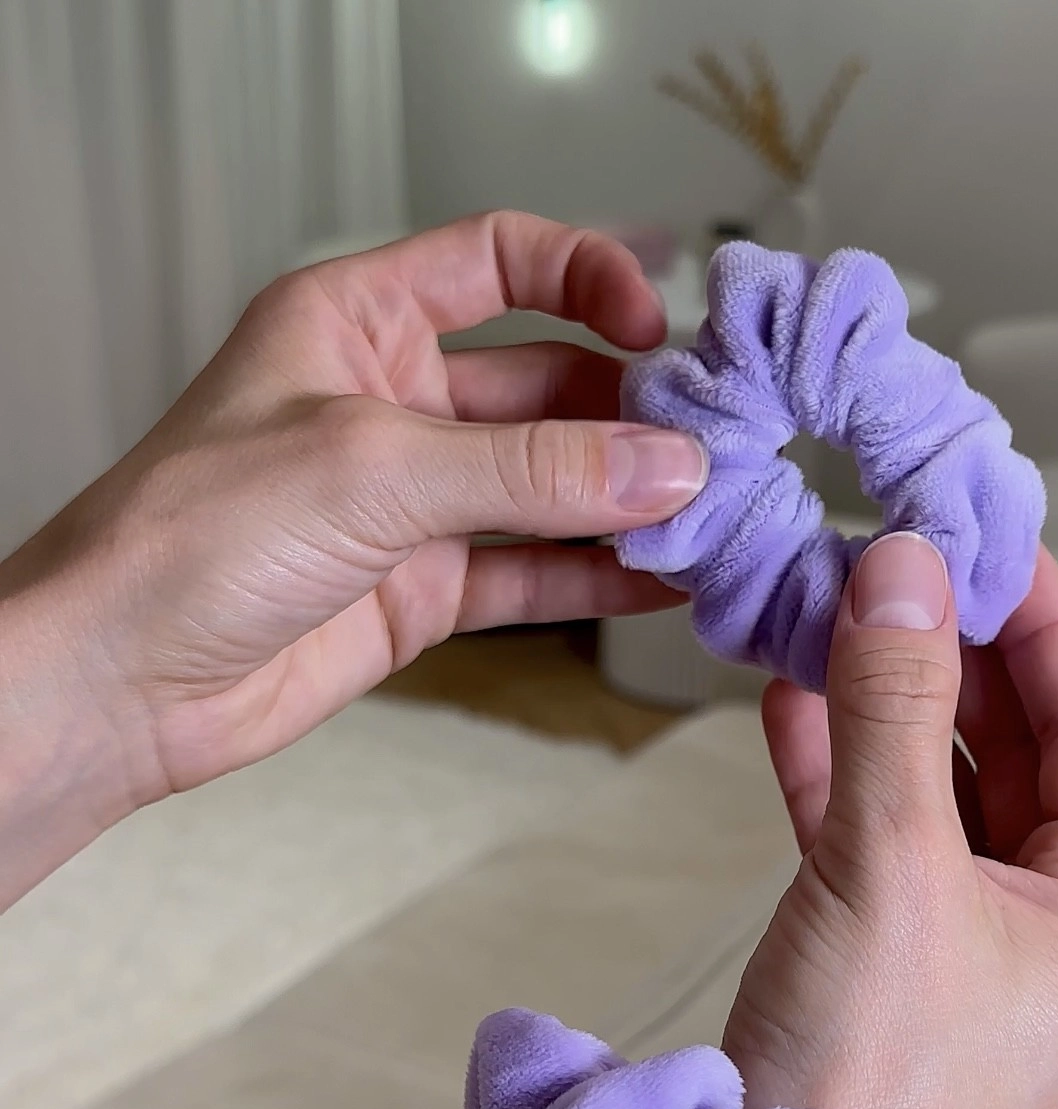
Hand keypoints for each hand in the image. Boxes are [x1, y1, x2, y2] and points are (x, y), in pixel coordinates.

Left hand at [3, 211, 704, 807]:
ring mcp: (414, 502)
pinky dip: (596, 578)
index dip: (587, 278)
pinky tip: (661, 581)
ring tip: (709, 518)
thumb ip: (529, 470)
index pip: (500, 260)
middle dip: (630, 412)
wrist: (125, 681)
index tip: (657, 330)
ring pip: (549, 486)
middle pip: (547, 382)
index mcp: (359, 319)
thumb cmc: (191, 537)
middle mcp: (393, 401)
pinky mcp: (425, 589)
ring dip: (626, 500)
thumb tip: (664, 467)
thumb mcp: (373, 468)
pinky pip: (533, 573)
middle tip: (714, 446)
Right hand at [723, 535, 1057, 1108]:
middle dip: (946, 648)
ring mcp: (978, 939)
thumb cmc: (871, 1084)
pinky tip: (786, 696)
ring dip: (880, 697)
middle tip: (886, 553)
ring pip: (940, 778)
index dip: (1036, 612)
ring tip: (824, 607)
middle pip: (1019, 741)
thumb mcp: (890, 865)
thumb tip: (897, 569)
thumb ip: (893, 703)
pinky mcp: (896, 954)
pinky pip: (877, 828)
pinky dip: (834, 762)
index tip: (978, 526)